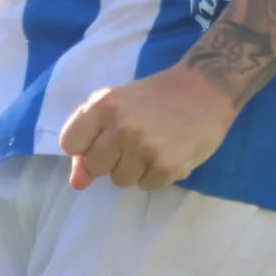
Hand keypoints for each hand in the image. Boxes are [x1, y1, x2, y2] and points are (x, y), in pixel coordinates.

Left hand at [57, 65, 236, 191]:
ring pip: (120, 180)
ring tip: (152, 147)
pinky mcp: (167, 166)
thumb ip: (91, 137)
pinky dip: (156, 175)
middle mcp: (121, 127)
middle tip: (131, 142)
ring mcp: (144, 148)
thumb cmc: (156, 95)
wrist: (205, 88)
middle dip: (110, 159)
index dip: (84, 147)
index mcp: (103, 105)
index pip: (70, 143)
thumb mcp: (118, 103)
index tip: (100, 140)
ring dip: (134, 169)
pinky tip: (168, 154)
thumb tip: (76, 183)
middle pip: (94, 167)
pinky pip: (147, 186)